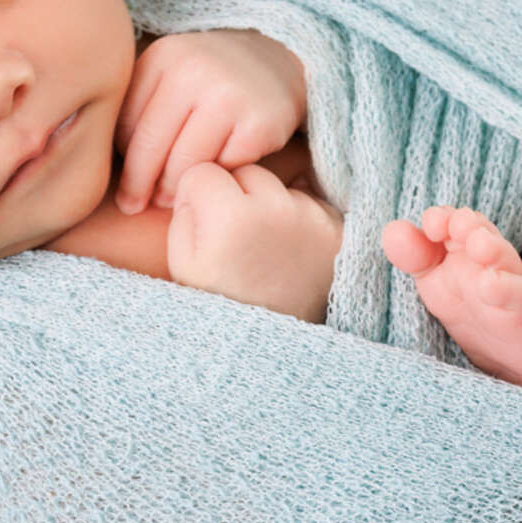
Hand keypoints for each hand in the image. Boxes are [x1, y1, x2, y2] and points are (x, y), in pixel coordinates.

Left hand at [114, 29, 307, 213]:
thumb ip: (138, 107)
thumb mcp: (169, 75)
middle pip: (150, 148)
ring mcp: (230, 96)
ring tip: (167, 201)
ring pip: (184, 165)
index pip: (127, 125)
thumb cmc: (208, 79)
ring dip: (172, 192)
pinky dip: (212, 182)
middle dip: (138, 186)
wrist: (276, 61)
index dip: (122, 160)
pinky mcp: (259, 124)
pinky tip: (207, 183)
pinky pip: (222, 170)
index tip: (122, 183)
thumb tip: (97, 162)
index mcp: (164, 57)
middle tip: (132, 207)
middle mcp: (195, 71)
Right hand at [167, 161, 343, 322]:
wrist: (269, 351)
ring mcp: (313, 219)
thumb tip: (205, 172)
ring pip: (281, 185)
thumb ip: (186, 205)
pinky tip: (290, 251)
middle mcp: (277, 210)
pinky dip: (301, 219)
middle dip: (236, 195)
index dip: (198, 199)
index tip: (204, 228)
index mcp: (229, 217)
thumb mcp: (182, 259)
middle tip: (236, 239)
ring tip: (265, 249)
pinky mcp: (339, 230)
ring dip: (270, 205)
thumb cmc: (219, 303)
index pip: (205, 172)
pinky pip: (312, 202)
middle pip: (247, 171)